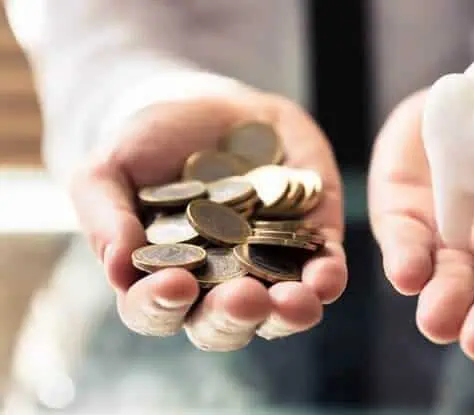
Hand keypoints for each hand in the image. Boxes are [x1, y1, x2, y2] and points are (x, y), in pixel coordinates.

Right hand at [69, 87, 346, 350]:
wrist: (213, 108)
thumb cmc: (150, 144)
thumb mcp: (111, 168)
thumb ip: (105, 216)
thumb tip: (117, 268)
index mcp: (162, 279)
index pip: (155, 311)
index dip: (161, 307)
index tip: (174, 285)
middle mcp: (216, 287)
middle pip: (223, 325)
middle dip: (234, 317)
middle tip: (243, 299)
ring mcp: (267, 269)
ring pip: (280, 313)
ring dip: (288, 314)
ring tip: (294, 302)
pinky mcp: (311, 245)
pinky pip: (324, 274)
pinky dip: (327, 279)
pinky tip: (327, 276)